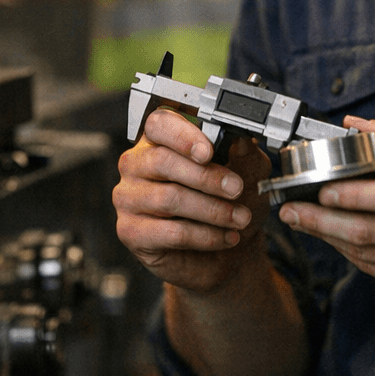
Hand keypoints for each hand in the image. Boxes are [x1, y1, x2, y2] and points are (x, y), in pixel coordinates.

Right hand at [113, 107, 272, 293]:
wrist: (224, 251)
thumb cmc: (226, 202)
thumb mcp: (246, 173)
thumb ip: (244, 154)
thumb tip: (242, 140)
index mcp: (159, 139)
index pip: (159, 124)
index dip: (183, 136)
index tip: (208, 152)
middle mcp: (137, 164)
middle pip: (162, 161)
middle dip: (206, 177)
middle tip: (236, 188)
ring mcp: (128, 198)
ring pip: (168, 198)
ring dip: (212, 210)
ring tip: (238, 217)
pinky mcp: (131, 231)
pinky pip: (170, 232)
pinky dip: (205, 235)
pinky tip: (225, 236)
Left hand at [277, 115, 374, 296]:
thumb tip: (354, 124)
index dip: (346, 195)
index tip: (317, 188)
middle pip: (366, 232)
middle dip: (319, 221)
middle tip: (290, 210)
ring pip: (367, 255)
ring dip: (329, 240)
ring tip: (304, 222)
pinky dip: (354, 255)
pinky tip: (337, 239)